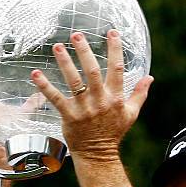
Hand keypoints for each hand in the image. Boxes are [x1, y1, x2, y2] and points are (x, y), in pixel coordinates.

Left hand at [30, 29, 153, 159]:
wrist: (98, 154)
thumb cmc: (113, 132)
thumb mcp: (131, 113)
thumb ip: (139, 94)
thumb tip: (150, 77)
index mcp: (115, 98)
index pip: (117, 69)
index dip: (115, 49)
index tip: (112, 32)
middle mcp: (100, 101)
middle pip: (93, 72)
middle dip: (85, 52)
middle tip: (77, 35)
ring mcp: (84, 108)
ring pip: (74, 81)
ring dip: (65, 63)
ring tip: (57, 47)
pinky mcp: (69, 116)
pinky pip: (55, 98)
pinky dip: (44, 86)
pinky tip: (35, 74)